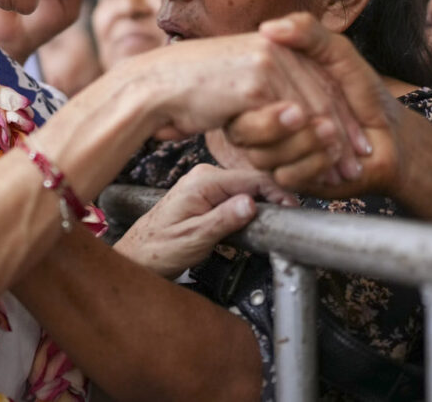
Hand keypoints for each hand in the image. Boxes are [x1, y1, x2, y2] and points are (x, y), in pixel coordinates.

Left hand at [114, 164, 294, 278]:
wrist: (138, 255)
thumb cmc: (158, 248)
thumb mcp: (195, 238)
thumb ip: (224, 219)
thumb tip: (251, 204)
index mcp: (203, 181)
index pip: (251, 178)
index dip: (277, 192)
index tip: (292, 207)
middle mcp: (204, 176)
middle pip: (251, 180)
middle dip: (272, 197)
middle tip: (288, 218)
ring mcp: (205, 183)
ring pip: (245, 188)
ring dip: (261, 202)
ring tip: (275, 220)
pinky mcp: (206, 194)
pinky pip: (235, 194)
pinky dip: (249, 205)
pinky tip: (254, 219)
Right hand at [133, 33, 368, 182]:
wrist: (154, 86)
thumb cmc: (188, 90)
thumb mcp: (233, 82)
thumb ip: (263, 87)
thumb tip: (293, 111)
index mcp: (272, 42)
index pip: (319, 79)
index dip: (340, 113)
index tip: (353, 143)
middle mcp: (274, 45)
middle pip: (324, 92)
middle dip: (344, 133)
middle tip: (356, 165)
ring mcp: (266, 60)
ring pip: (315, 106)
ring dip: (331, 144)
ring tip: (341, 172)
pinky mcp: (256, 80)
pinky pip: (292, 116)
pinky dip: (308, 144)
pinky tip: (316, 163)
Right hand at [226, 13, 409, 196]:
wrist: (395, 138)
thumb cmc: (365, 91)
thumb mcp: (338, 53)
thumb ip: (308, 32)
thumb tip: (269, 28)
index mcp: (270, 82)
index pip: (262, 87)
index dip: (291, 91)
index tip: (322, 94)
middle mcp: (264, 114)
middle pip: (260, 121)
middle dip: (303, 122)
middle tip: (329, 126)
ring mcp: (272, 146)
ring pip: (265, 153)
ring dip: (306, 146)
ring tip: (335, 141)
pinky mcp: (286, 176)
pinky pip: (285, 175)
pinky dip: (314, 167)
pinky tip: (335, 168)